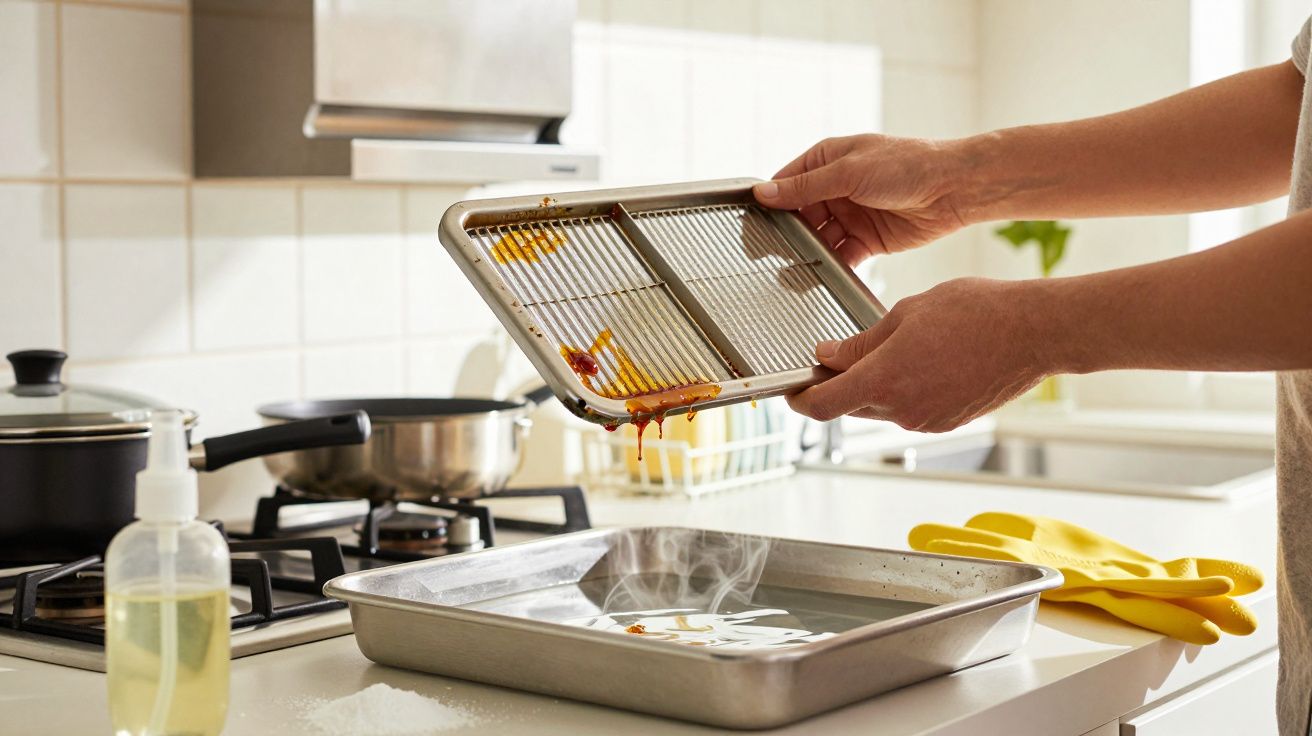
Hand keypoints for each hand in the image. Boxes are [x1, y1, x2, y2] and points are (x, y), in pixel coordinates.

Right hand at [754, 134, 970, 265]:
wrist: (954, 188)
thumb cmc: (906, 165)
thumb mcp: (849, 172)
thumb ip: (805, 186)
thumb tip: (764, 192)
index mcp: (827, 160)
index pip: (786, 183)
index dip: (770, 203)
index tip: (752, 225)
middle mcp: (836, 187)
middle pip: (799, 215)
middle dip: (788, 234)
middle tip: (769, 255)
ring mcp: (851, 214)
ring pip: (818, 239)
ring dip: (809, 253)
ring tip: (794, 269)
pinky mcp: (867, 239)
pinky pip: (841, 255)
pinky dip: (831, 266)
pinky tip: (822, 275)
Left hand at [787, 278, 1052, 431]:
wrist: (1035, 332)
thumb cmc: (976, 312)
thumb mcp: (906, 313)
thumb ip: (862, 342)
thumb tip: (829, 357)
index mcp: (884, 380)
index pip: (822, 405)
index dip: (799, 399)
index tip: (790, 389)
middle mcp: (902, 409)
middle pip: (849, 406)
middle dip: (838, 384)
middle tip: (836, 356)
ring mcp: (926, 420)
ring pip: (879, 407)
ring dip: (872, 386)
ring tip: (891, 348)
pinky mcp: (947, 421)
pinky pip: (909, 409)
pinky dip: (901, 390)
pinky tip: (920, 361)